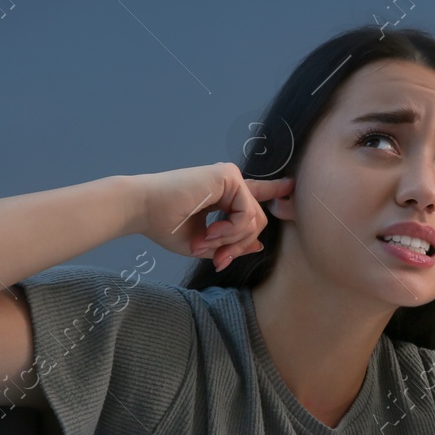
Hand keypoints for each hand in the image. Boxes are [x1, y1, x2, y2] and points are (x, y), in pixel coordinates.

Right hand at [132, 162, 294, 270]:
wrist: (143, 210)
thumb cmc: (165, 225)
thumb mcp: (204, 243)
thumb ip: (230, 244)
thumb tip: (259, 246)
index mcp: (223, 195)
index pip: (254, 194)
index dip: (275, 191)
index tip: (292, 187)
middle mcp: (229, 183)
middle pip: (257, 221)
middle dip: (240, 246)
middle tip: (218, 258)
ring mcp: (230, 177)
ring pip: (255, 220)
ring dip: (232, 240)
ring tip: (206, 242)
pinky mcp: (229, 176)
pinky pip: (247, 214)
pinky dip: (231, 231)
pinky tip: (211, 231)